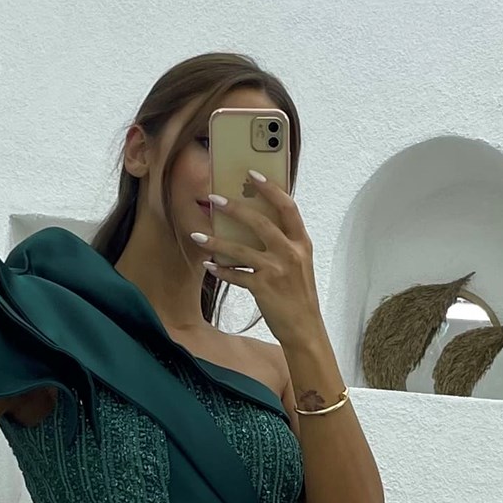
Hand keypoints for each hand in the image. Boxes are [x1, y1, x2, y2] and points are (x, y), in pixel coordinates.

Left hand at [190, 172, 323, 350]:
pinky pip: (235, 275)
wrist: (305, 328)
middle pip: (260, 221)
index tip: (252, 174)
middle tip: (214, 198)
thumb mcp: (299, 263)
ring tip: (197, 235)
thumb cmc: (299, 294)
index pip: (288, 206)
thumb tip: (255, 222)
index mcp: (301, 242)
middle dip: (234, 208)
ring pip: (240, 249)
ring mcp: (277, 270)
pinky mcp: (263, 288)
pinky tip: (208, 265)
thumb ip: (284, 242)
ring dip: (215, 241)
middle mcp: (291, 253)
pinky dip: (220, 270)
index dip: (270, 188)